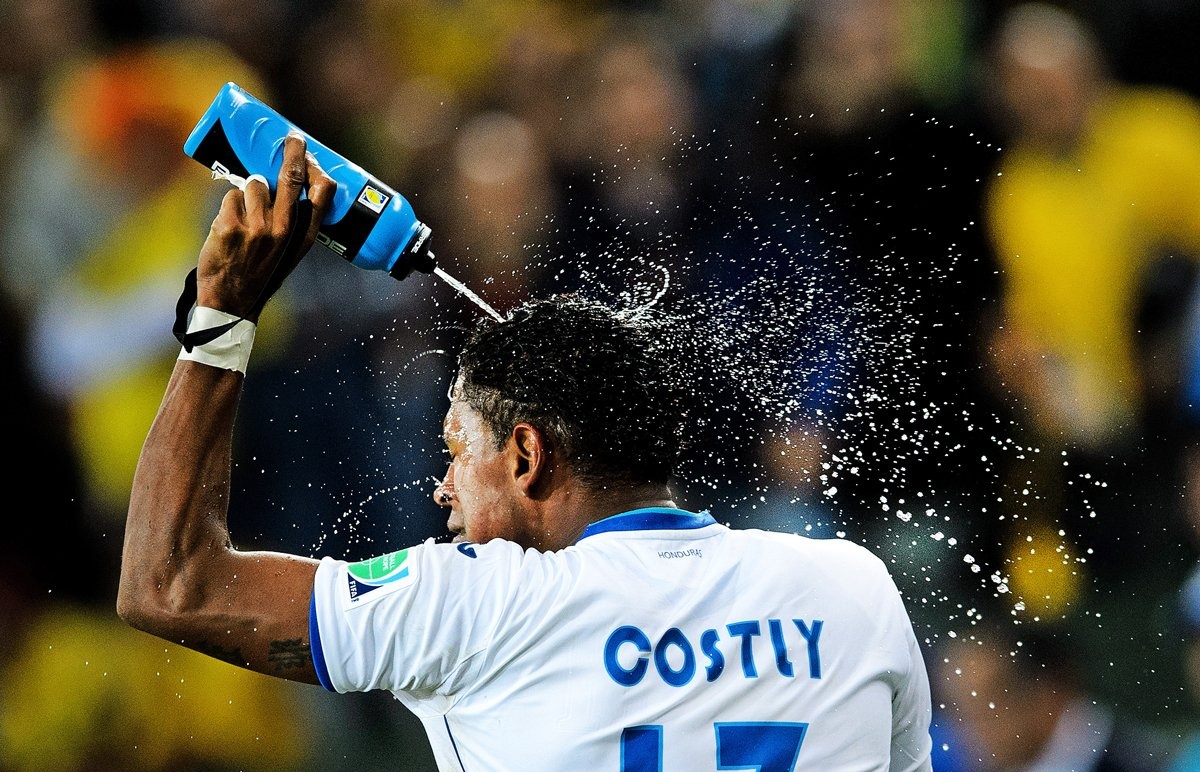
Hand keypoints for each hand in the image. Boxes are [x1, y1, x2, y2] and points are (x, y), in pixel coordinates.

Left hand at [194, 133, 335, 321]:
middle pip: (290, 177)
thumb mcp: (289, 252)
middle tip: (292, 139)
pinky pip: (231, 197)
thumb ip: (292, 222)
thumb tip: (282, 183)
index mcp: (303, 236)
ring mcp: (257, 227)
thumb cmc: (260, 273)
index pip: (321, 194)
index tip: (310, 153)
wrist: (231, 302)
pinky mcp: (231, 225)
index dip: (316, 169)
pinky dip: (228, 207)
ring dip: (246, 194)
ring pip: (253, 185)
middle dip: (292, 152)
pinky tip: (229, 229)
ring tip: (244, 219)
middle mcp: (284, 229)